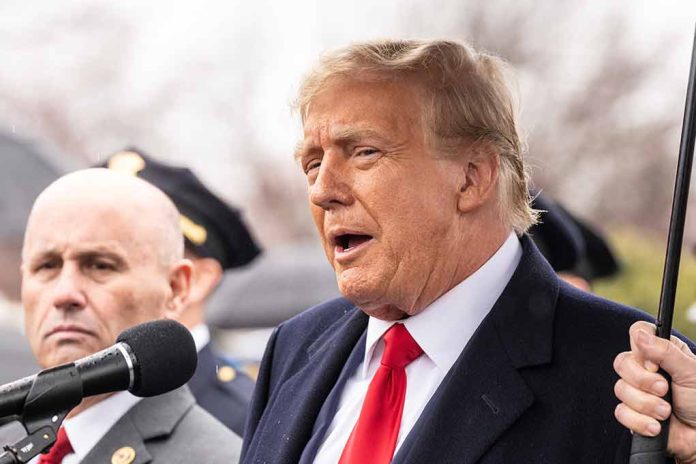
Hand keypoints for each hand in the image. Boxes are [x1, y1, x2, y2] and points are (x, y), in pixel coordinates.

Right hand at [614, 321, 695, 462]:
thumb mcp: (691, 373)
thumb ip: (665, 352)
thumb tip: (639, 334)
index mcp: (661, 353)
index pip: (637, 333)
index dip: (640, 348)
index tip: (655, 364)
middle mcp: (646, 369)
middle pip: (622, 362)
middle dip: (642, 381)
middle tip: (664, 390)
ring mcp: (637, 391)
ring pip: (620, 389)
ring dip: (646, 405)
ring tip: (666, 413)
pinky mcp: (632, 413)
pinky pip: (621, 412)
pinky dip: (640, 421)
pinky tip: (657, 426)